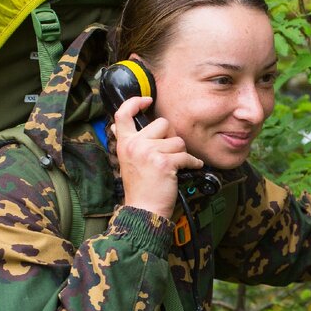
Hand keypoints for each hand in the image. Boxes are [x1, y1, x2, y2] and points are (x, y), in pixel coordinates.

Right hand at [113, 96, 202, 218]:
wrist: (144, 210)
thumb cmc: (139, 187)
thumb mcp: (126, 161)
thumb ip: (127, 141)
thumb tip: (117, 124)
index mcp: (125, 143)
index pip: (123, 114)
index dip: (135, 102)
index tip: (147, 100)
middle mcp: (135, 145)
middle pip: (163, 123)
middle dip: (171, 137)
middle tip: (167, 154)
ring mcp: (149, 153)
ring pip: (177, 140)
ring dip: (180, 153)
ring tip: (173, 166)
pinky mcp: (164, 163)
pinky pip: (186, 156)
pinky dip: (192, 163)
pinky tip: (191, 168)